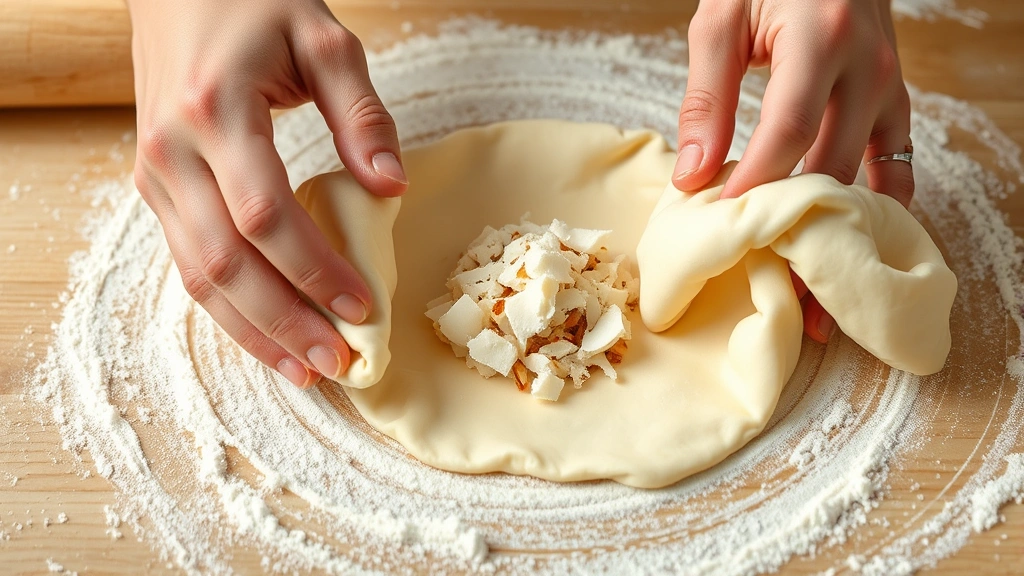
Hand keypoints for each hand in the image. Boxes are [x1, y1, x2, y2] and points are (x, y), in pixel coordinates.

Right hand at [128, 0, 407, 387]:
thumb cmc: (254, 6)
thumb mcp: (323, 40)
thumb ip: (362, 114)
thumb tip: (392, 187)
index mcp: (215, 112)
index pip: (265, 214)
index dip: (314, 270)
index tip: (362, 306)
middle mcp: (173, 153)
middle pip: (226, 262)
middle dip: (285, 322)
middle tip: (337, 364)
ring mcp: (156, 176)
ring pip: (199, 276)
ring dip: (254, 331)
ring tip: (305, 372)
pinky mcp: (155, 190)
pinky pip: (189, 264)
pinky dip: (230, 309)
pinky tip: (269, 337)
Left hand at [673, 0, 912, 343]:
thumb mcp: (721, 20)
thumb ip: (706, 97)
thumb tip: (693, 177)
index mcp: (819, 40)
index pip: (788, 131)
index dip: (758, 185)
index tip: (728, 227)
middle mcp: (867, 66)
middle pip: (831, 165)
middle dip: (800, 229)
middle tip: (775, 288)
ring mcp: (889, 85)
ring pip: (868, 177)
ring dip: (843, 238)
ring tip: (823, 299)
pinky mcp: (895, 98)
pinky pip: (898, 164)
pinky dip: (879, 209)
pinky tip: (859, 250)